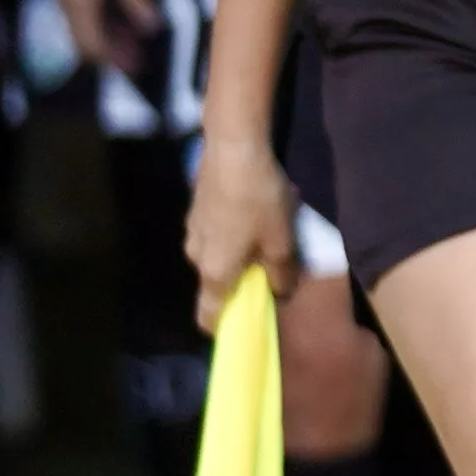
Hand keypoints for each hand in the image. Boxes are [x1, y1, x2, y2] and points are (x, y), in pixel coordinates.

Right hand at [34, 0, 156, 75]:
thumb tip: (149, 25)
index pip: (91, 42)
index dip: (113, 60)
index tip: (136, 69)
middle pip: (82, 34)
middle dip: (110, 51)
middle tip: (139, 60)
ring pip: (77, 18)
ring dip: (103, 31)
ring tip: (133, 36)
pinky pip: (73, 1)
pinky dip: (94, 12)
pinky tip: (115, 7)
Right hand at [184, 132, 297, 331]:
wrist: (233, 149)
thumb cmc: (259, 201)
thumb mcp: (282, 241)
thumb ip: (281, 273)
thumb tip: (279, 291)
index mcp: (215, 272)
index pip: (208, 315)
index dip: (223, 326)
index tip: (242, 326)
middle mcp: (196, 257)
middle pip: (217, 283)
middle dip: (241, 281)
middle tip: (270, 270)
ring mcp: (192, 231)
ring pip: (216, 256)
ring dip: (238, 254)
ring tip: (267, 235)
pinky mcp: (196, 210)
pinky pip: (214, 234)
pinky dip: (231, 234)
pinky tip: (253, 213)